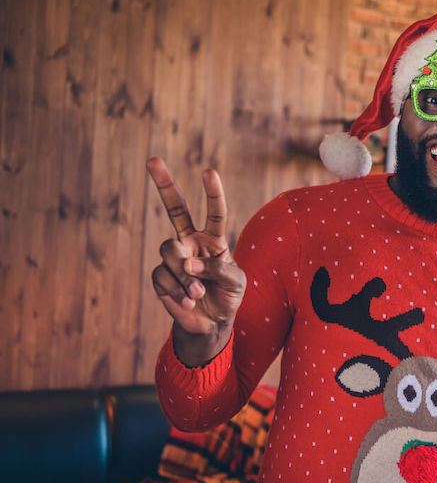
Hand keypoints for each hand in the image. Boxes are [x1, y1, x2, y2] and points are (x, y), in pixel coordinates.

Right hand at [147, 158, 245, 360]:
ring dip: (186, 277)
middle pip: (175, 209)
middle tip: (153, 160)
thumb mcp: (236, 282)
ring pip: (169, 252)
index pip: (214, 211)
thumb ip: (218, 270)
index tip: (209, 172)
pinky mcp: (161, 276)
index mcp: (213, 238)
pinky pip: (163, 276)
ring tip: (198, 294)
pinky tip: (188, 302)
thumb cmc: (228, 296)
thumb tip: (188, 264)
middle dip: (164, 184)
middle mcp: (191, 241)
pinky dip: (178, 292)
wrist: (212, 322)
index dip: (212, 193)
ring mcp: (174, 258)